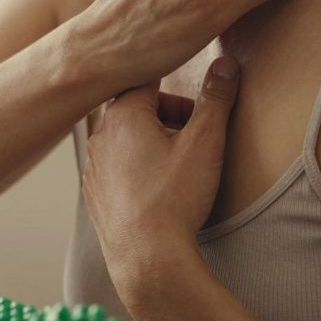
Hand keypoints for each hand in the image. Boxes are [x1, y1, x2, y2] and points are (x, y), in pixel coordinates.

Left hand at [80, 56, 240, 302]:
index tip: (194, 98)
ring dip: (152, 141)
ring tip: (180, 163)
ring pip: (126, 138)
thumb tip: (227, 63)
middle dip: (169, 115)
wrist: (147, 258)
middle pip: (137, 108)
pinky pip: (117, 167)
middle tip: (196, 134)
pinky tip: (159, 188)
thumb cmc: (175, 198)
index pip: (148, 78)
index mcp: (123, 114)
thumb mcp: (205, 142)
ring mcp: (94, 166)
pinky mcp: (94, 194)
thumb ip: (216, 98)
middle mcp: (100, 135)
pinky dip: (138, 168)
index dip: (176, 84)